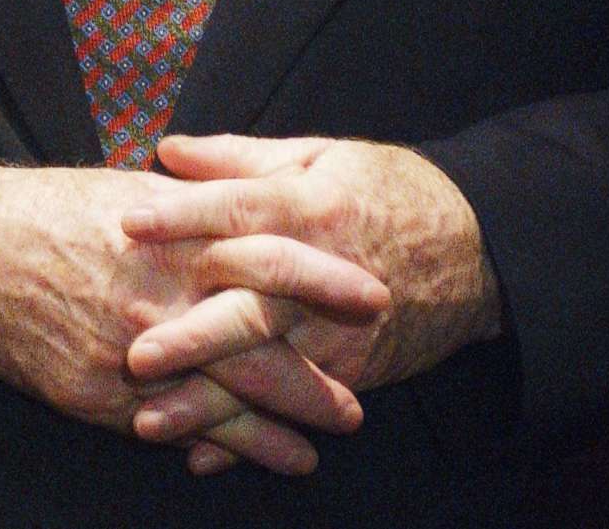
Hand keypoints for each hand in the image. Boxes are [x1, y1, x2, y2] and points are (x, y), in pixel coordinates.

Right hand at [0, 162, 389, 474]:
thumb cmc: (50, 209)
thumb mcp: (130, 194)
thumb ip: (194, 208)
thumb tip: (252, 206)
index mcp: (173, 240)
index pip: (269, 259)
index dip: (325, 280)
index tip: (375, 292)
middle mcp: (159, 298)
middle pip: (256, 346)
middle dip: (314, 380)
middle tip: (357, 406)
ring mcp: (128, 351)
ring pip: (220, 399)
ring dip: (277, 427)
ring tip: (320, 444)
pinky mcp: (96, 391)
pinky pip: (172, 426)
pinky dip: (219, 446)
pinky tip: (257, 458)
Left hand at [119, 135, 501, 470]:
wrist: (481, 246)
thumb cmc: (387, 190)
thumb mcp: (319, 157)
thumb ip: (239, 158)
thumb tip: (166, 151)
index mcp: (313, 209)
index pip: (240, 211)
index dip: (184, 216)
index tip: (127, 223)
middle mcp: (323, 277)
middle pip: (252, 307)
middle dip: (193, 335)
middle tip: (135, 355)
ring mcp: (340, 333)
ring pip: (268, 371)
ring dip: (210, 402)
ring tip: (149, 422)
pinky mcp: (354, 371)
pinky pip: (294, 407)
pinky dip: (251, 437)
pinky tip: (203, 457)